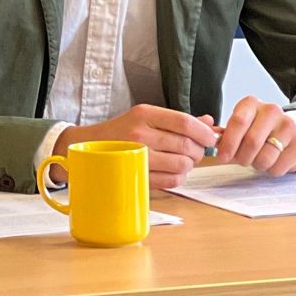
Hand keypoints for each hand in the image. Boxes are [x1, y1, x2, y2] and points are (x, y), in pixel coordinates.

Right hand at [62, 104, 217, 191]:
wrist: (84, 147)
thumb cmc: (119, 132)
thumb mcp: (146, 117)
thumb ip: (178, 120)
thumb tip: (210, 123)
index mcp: (144, 114)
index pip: (185, 122)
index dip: (204, 132)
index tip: (211, 138)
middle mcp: (140, 134)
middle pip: (187, 145)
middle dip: (198, 151)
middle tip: (194, 151)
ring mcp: (137, 156)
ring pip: (182, 164)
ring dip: (188, 165)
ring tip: (181, 161)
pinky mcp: (137, 175)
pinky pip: (172, 180)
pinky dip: (179, 178)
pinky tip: (173, 172)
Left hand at [216, 96, 295, 176]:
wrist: (291, 137)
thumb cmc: (257, 132)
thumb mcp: (239, 128)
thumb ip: (221, 133)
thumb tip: (207, 137)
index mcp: (251, 103)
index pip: (238, 121)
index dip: (228, 142)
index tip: (222, 156)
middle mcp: (272, 110)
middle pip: (251, 142)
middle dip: (241, 157)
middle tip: (240, 160)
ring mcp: (289, 126)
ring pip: (265, 157)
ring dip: (256, 165)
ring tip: (257, 159)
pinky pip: (278, 167)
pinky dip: (270, 170)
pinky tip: (272, 161)